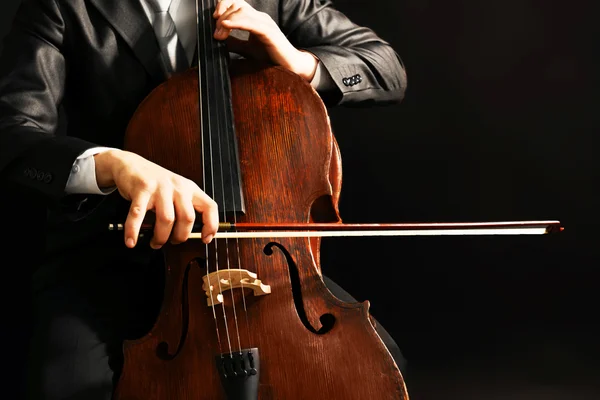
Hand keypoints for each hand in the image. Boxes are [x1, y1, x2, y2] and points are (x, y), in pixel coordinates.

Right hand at [94, 150, 218, 247]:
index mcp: (190, 189)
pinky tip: (132, 241)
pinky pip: (138, 215)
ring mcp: (160, 187)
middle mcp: (178, 187)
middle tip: (172, 242)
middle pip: (188, 218)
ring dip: (161, 237)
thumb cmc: (156, 182)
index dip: (211, 224)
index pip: (210, 206)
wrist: (132, 164)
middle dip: (180, 236)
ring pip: (167, 219)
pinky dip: (133, 231)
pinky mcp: (141, 189)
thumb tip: (187, 235)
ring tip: (155, 243)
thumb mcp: (177, 191)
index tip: (205, 238)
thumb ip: (184, 208)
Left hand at [212, 0, 318, 80]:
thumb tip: (218, 39)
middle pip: (236, 5)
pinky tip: (227, 26)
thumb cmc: (271, 57)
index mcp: (255, 19)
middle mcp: (260, 18)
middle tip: (216, 33)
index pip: (236, 3)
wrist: (290, 66)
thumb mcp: (247, 49)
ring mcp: (265, 23)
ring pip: (241, 11)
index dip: (223, 6)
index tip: (214, 19)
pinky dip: (236, 22)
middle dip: (222, 16)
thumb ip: (234, 43)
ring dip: (226, 21)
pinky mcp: (269, 32)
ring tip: (220, 35)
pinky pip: (251, 23)